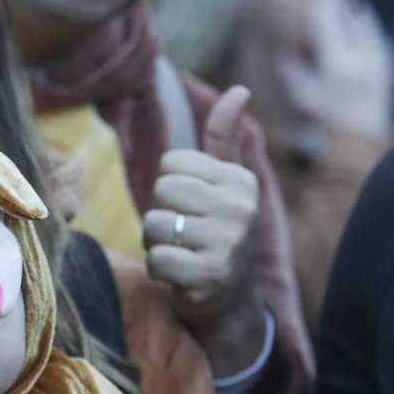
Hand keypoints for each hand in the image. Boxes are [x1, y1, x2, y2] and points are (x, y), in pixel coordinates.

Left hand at [142, 86, 266, 373]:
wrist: (231, 302)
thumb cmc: (220, 233)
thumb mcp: (227, 184)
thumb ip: (225, 138)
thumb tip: (239, 90)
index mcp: (240, 181)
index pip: (171, 164)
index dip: (171, 189)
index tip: (194, 209)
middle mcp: (240, 209)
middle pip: (160, 191)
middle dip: (161, 215)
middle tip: (184, 235)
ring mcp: (227, 243)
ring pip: (154, 224)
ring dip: (157, 244)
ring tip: (183, 254)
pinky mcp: (208, 276)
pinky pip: (156, 259)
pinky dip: (159, 270)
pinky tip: (181, 276)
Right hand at [276, 0, 393, 142]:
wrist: (362, 136)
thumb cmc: (327, 119)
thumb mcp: (304, 98)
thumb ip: (291, 73)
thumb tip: (280, 54)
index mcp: (336, 63)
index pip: (327, 20)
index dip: (318, 5)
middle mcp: (360, 57)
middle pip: (348, 15)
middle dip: (338, 5)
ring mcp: (377, 58)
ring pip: (365, 21)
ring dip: (353, 13)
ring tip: (342, 8)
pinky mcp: (387, 61)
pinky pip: (376, 35)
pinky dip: (366, 29)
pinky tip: (356, 29)